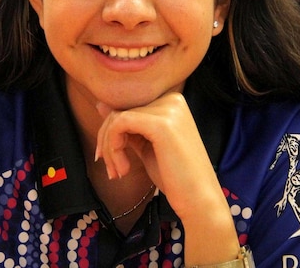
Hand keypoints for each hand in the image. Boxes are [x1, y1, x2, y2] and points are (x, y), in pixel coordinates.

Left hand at [94, 92, 239, 264]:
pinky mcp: (160, 124)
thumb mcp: (145, 145)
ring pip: (117, 118)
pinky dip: (113, 147)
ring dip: (110, 148)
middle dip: (107, 141)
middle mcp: (172, 99)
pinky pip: (120, 124)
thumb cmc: (175, 176)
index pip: (128, 107)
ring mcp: (168, 109)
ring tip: (119, 172)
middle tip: (112, 170)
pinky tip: (124, 168)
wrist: (199, 200)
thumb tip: (101, 105)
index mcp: (171, 101)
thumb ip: (127, 125)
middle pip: (120, 111)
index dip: (110, 132)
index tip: (109, 159)